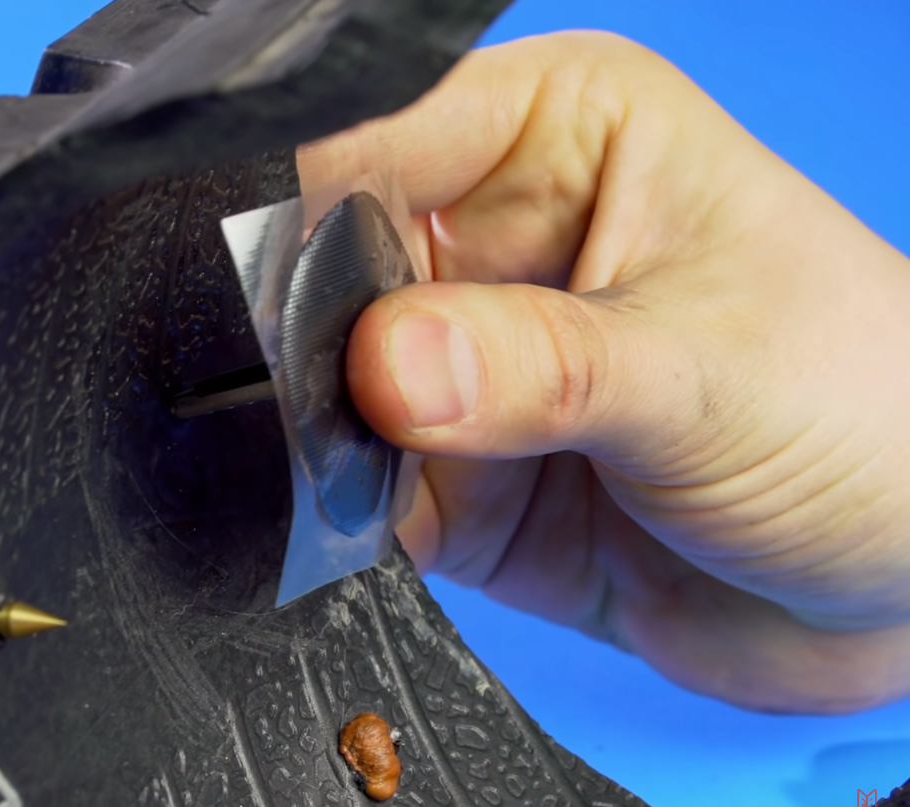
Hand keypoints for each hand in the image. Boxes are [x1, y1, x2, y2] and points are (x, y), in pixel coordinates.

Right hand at [301, 31, 909, 713]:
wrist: (906, 586)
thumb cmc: (872, 416)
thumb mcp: (709, 369)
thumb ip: (540, 365)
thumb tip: (383, 364)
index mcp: (560, 138)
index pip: (389, 137)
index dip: (321, 202)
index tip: (287, 287)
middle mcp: (496, 242)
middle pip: (334, 263)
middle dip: (313, 335)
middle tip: (331, 397)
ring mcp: (465, 364)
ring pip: (331, 384)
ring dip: (333, 436)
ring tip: (376, 471)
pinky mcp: (453, 475)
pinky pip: (360, 487)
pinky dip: (353, 512)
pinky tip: (390, 525)